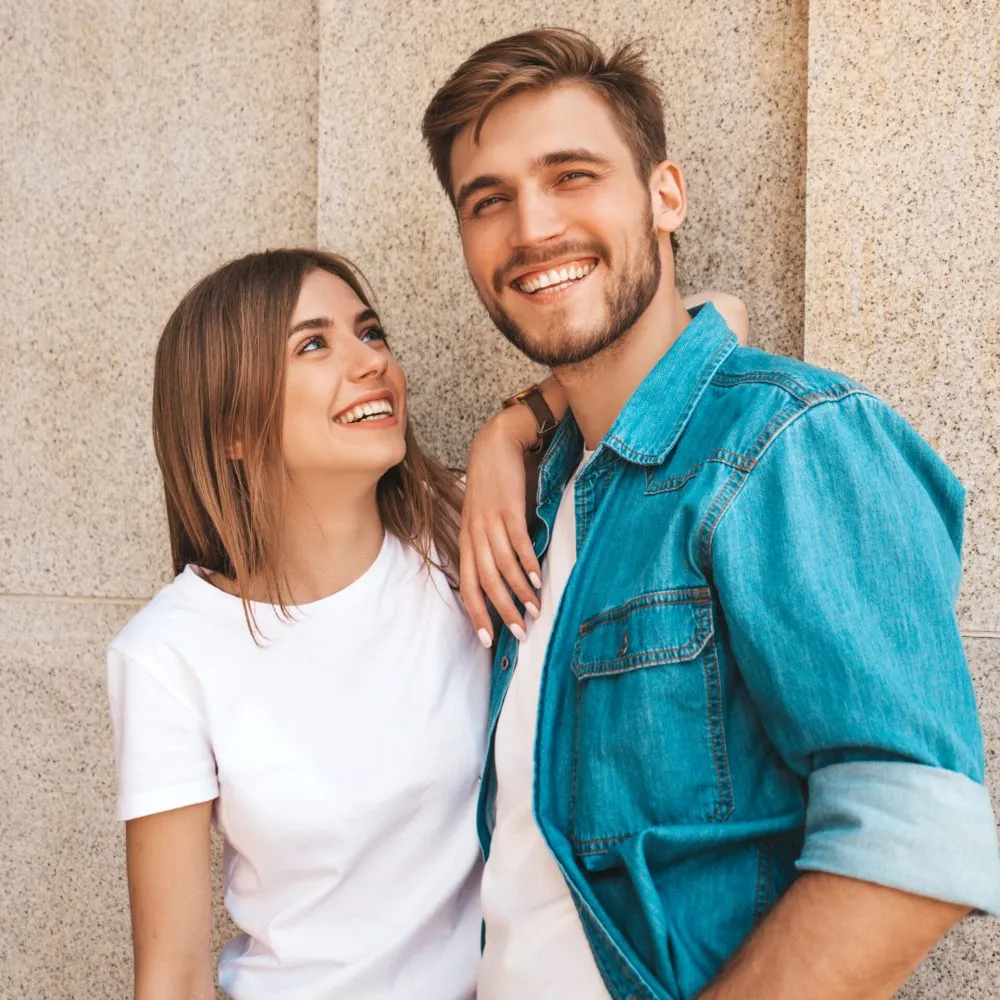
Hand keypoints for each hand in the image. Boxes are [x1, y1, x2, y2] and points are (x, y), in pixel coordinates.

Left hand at [460, 402, 543, 647]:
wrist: (496, 443)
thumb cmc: (494, 484)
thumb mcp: (485, 517)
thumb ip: (494, 545)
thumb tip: (510, 575)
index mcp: (467, 540)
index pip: (468, 586)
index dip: (477, 614)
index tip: (488, 641)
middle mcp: (475, 535)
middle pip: (485, 584)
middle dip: (502, 612)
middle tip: (519, 634)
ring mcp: (490, 522)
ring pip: (502, 567)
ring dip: (519, 592)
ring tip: (535, 610)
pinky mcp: (507, 509)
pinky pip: (517, 542)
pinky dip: (527, 562)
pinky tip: (537, 578)